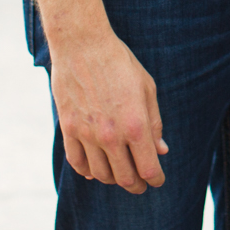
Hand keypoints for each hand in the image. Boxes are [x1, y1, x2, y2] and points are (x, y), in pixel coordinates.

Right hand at [49, 28, 169, 193]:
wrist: (82, 44)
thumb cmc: (119, 63)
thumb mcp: (146, 88)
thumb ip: (154, 123)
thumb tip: (161, 150)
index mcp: (135, 125)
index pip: (148, 168)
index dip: (156, 180)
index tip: (158, 181)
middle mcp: (111, 135)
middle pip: (125, 177)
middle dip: (137, 185)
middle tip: (141, 184)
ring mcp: (87, 134)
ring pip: (101, 174)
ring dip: (113, 179)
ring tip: (120, 174)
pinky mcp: (68, 129)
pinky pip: (77, 162)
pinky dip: (87, 171)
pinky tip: (95, 170)